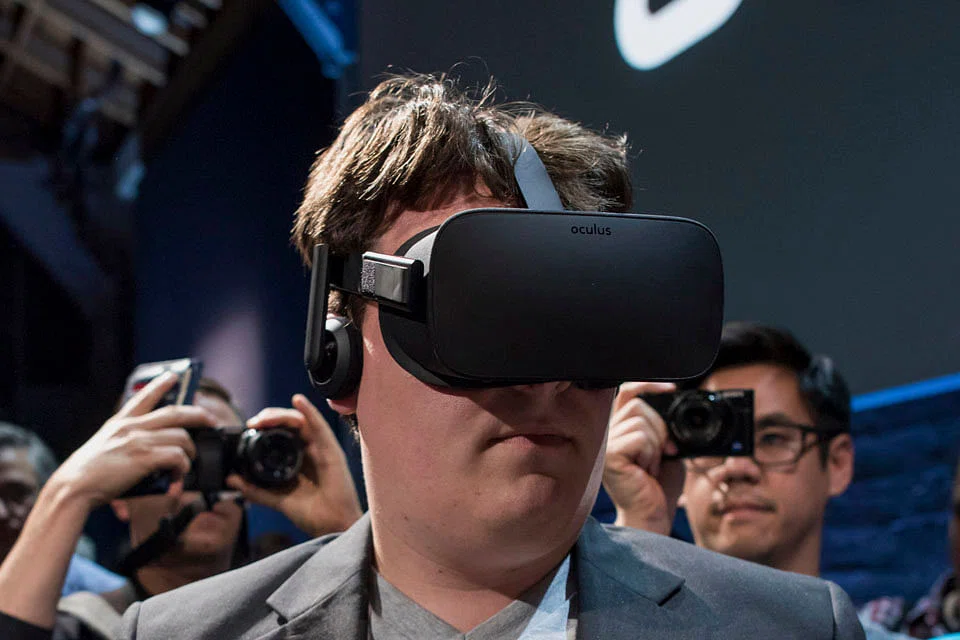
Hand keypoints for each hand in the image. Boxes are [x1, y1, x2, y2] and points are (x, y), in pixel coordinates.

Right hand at [46, 372, 213, 510]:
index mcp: (120, 423)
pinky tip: (179, 476)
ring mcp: (138, 440)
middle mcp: (131, 426)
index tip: (174, 375)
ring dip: (190, 452)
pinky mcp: (144, 457)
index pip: (144, 396)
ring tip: (188, 463)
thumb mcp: (104, 447)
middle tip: (211, 420)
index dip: (161, 385)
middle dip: (198, 414)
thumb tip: (152, 451)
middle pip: (175, 413)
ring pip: (182, 437)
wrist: (72, 488)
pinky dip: (183, 467)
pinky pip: (177, 456)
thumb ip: (125, 442)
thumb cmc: (87, 475)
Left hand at [227, 394, 361, 536]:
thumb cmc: (312, 513)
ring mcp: (321, 449)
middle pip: (290, 423)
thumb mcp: (277, 499)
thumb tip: (231, 480)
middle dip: (270, 417)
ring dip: (282, 415)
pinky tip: (298, 401)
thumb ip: (255, 489)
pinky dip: (309, 411)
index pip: (282, 432)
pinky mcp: (332, 451)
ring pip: (301, 421)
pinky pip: (320, 427)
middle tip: (253, 422)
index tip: (248, 428)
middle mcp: (310, 449)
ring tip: (264, 417)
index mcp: (299, 458)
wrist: (331, 527)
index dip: (265, 426)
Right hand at [602, 381, 684, 535]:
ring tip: (651, 466)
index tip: (672, 390)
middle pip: (638, 404)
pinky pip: (639, 438)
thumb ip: (662, 424)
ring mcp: (605, 444)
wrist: (653, 514)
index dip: (648, 385)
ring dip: (656, 445)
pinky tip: (646, 470)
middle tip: (663, 454)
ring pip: (640, 421)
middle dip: (660, 427)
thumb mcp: (665, 446)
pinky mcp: (610, 455)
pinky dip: (651, 453)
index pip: (627, 392)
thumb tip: (672, 402)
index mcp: (619, 427)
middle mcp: (607, 433)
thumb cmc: (659, 485)